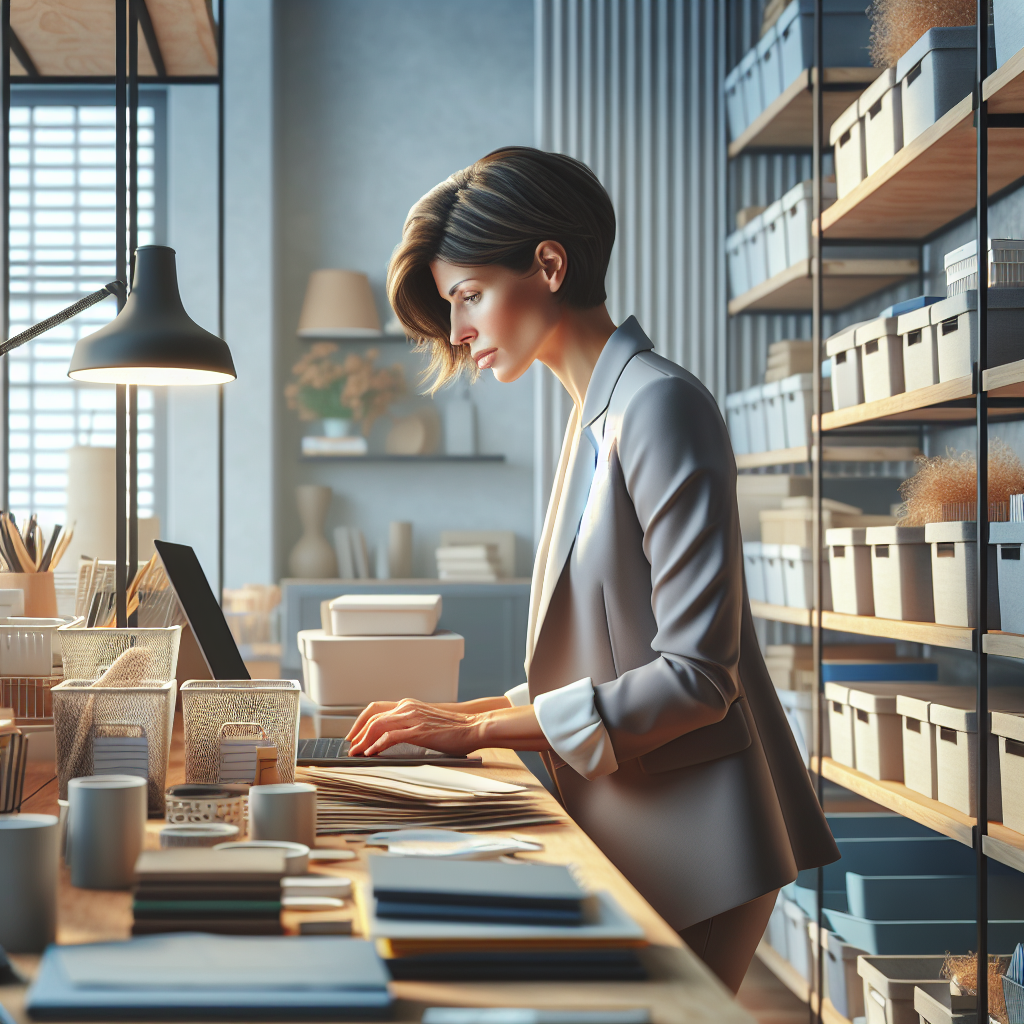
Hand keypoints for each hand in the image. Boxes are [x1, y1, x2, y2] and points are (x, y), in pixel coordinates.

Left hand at [346, 698, 485, 756]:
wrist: (474, 727)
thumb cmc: (454, 729)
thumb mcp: (426, 722)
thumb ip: (410, 725)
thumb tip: (392, 739)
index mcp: (409, 705)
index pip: (375, 709)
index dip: (360, 722)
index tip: (353, 735)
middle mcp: (408, 708)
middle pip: (373, 717)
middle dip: (358, 733)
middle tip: (351, 747)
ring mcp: (413, 718)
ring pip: (378, 726)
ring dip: (364, 740)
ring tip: (356, 752)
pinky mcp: (418, 731)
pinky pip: (391, 736)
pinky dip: (377, 745)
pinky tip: (371, 753)